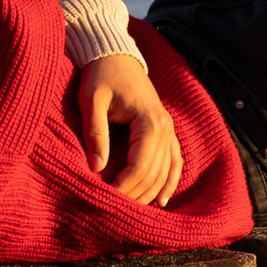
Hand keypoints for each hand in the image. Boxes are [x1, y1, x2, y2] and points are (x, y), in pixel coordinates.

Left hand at [78, 51, 185, 206]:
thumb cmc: (100, 75)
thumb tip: (96, 169)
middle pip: (154, 174)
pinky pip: (174, 161)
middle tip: (112, 210)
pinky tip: (162, 201)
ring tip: (131, 211)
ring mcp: (169, 130)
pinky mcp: (166, 130)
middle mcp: (165, 128)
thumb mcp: (91, 100)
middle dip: (134, 195)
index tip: (104, 198)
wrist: (116, 54)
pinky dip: (170, 182)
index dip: (124, 187)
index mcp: (150, 121)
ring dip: (149, 193)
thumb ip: (95, 133)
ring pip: (165, 172)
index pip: (140, 167)